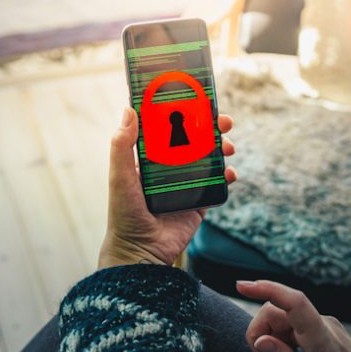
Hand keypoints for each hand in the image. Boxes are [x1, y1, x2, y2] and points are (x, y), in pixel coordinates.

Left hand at [98, 107, 236, 267]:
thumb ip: (122, 146)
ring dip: (221, 147)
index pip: (169, 128)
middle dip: (210, 127)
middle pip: (194, 140)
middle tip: (223, 120)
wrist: (142, 252)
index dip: (183, 112)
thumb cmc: (125, 214)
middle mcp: (169, 169)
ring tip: (228, 145)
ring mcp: (186, 185)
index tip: (197, 99)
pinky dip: (226, 175)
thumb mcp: (120, 176)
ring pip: (209, 158)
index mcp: (150, 159)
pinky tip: (229, 172)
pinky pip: (217, 184)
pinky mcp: (199, 203)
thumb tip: (128, 110)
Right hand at [237, 280, 350, 351]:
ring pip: (284, 318)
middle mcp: (326, 325)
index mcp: (324, 341)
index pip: (294, 302)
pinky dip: (283, 339)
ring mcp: (327, 325)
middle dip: (260, 331)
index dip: (266, 288)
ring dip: (271, 337)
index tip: (241, 286)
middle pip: (279, 311)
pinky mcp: (326, 329)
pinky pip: (295, 325)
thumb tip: (261, 341)